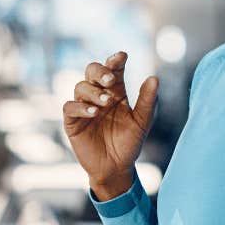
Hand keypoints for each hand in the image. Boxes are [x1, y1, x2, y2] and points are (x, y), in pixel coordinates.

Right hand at [63, 51, 157, 197]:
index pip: (113, 69)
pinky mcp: (73, 122)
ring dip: (93, 91)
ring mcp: (84, 107)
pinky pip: (70, 107)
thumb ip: (147, 101)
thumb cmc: (129, 143)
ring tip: (106, 102)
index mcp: (115, 92)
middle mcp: (98, 95)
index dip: (115, 60)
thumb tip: (154, 77)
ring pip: (80, 87)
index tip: (122, 56)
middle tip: (111, 80)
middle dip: (100, 71)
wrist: (116, 168)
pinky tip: (93, 112)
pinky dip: (80, 107)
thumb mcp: (142, 122)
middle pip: (92, 71)